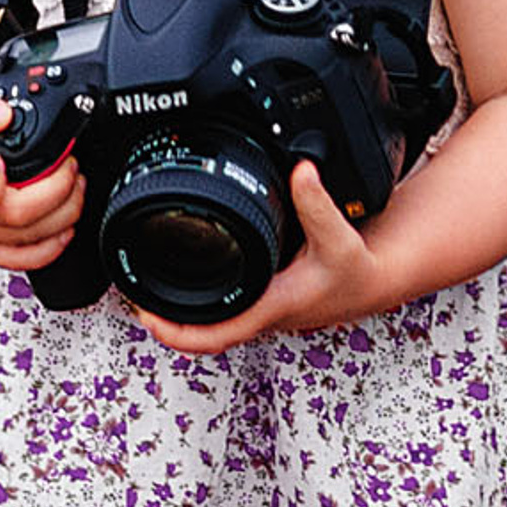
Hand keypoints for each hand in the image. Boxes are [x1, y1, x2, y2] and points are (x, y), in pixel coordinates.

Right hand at [0, 77, 84, 275]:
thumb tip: (2, 116)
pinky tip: (66, 223)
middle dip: (56, 188)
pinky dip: (54, 245)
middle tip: (69, 163)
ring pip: (30, 240)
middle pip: (16, 219)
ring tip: (74, 183)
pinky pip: (27, 259)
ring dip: (64, 212)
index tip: (1, 160)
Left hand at [125, 162, 395, 355]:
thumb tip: (300, 170)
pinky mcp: (264, 298)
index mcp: (270, 306)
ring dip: (181, 310)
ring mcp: (261, 309)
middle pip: (202, 331)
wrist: (374, 281)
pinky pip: (225, 308)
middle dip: (165, 319)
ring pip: (212, 321)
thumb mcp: (338, 236)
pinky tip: (188, 274)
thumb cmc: (356, 271)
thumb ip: (317, 203)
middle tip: (131, 293)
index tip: (146, 315)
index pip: (215, 335)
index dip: (175, 332)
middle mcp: (261, 313)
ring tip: (147, 286)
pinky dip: (201, 298)